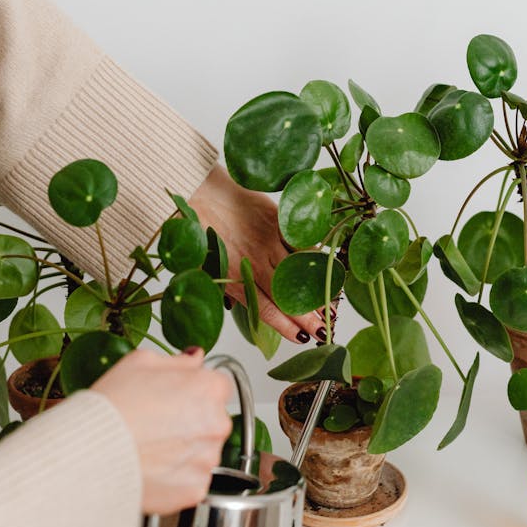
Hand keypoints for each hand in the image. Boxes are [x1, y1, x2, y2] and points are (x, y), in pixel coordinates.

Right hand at [93, 347, 232, 514]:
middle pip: (213, 420)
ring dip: (185, 450)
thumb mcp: (141, 362)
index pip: (218, 386)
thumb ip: (178, 361)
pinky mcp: (196, 488)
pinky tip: (152, 466)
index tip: (178, 397)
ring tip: (151, 446)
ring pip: (203, 451)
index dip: (194, 390)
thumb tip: (194, 358)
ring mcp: (208, 459)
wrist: (90, 453)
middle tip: (158, 423)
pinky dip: (176, 476)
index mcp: (209, 388)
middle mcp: (216, 424)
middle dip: (192, 421)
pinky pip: (192, 479)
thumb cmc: (113, 407)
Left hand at [189, 163, 325, 343]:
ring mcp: (268, 240)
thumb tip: (236, 303)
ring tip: (331, 307)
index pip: (265, 310)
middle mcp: (254, 262)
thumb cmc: (195, 225)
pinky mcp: (276, 218)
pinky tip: (327, 268)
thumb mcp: (201, 264)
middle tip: (324, 331)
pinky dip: (315, 256)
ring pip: (298, 273)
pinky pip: (301, 241)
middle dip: (308, 318)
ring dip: (316, 292)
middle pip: (287, 297)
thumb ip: (222, 284)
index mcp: (234, 276)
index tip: (301, 338)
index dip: (285, 326)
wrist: (195, 188)